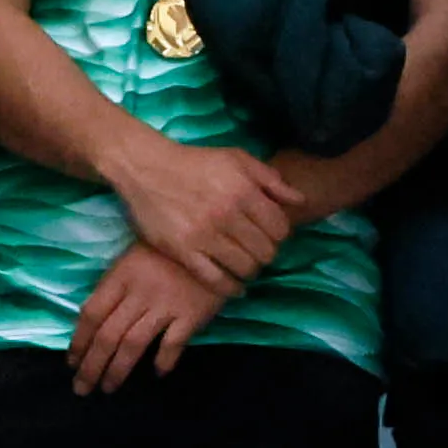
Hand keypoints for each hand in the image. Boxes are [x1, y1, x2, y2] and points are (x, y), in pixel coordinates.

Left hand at [72, 240, 230, 392]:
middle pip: (108, 335)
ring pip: (133, 344)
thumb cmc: (169, 249)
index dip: (79, 342)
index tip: (72, 363)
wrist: (215, 239)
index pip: (91, 314)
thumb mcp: (134, 257)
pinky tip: (158, 373)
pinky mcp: (192, 314)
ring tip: (109, 388)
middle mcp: (138, 293)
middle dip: (91, 366)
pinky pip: (173, 344)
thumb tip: (94, 321)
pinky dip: (164, 361)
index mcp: (120, 276)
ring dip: (117, 370)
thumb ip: (116, 286)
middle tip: (82, 389)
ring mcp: (165, 305)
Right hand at [112, 137, 300, 294]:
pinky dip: (230, 288)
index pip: (280, 228)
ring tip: (246, 264)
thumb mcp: (238, 159)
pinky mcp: (184, 252)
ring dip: (251, 270)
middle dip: (267, 253)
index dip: (280, 234)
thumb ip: (271, 179)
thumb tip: (300, 200)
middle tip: (258, 250)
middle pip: (266, 252)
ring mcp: (205, 236)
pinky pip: (215, 280)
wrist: (147, 168)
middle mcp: (227, 215)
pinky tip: (235, 287)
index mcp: (244, 191)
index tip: (272, 235)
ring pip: (245, 268)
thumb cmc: (197, 162)